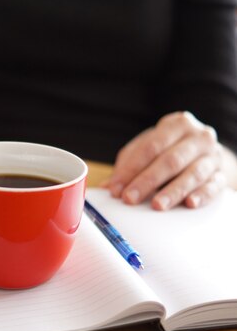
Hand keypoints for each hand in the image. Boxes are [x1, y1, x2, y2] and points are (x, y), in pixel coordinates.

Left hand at [106, 111, 226, 209]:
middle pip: (170, 160)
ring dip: (173, 191)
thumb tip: (107, 187)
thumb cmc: (168, 149)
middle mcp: (198, 137)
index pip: (150, 147)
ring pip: (193, 174)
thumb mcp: (146, 149)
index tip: (116, 188)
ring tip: (157, 205)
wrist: (204, 152)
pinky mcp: (222, 175)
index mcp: (177, 125)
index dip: (131, 169)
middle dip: (147, 181)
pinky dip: (201, 195)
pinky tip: (189, 203)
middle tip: (130, 198)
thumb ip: (127, 166)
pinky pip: (214, 186)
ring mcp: (213, 156)